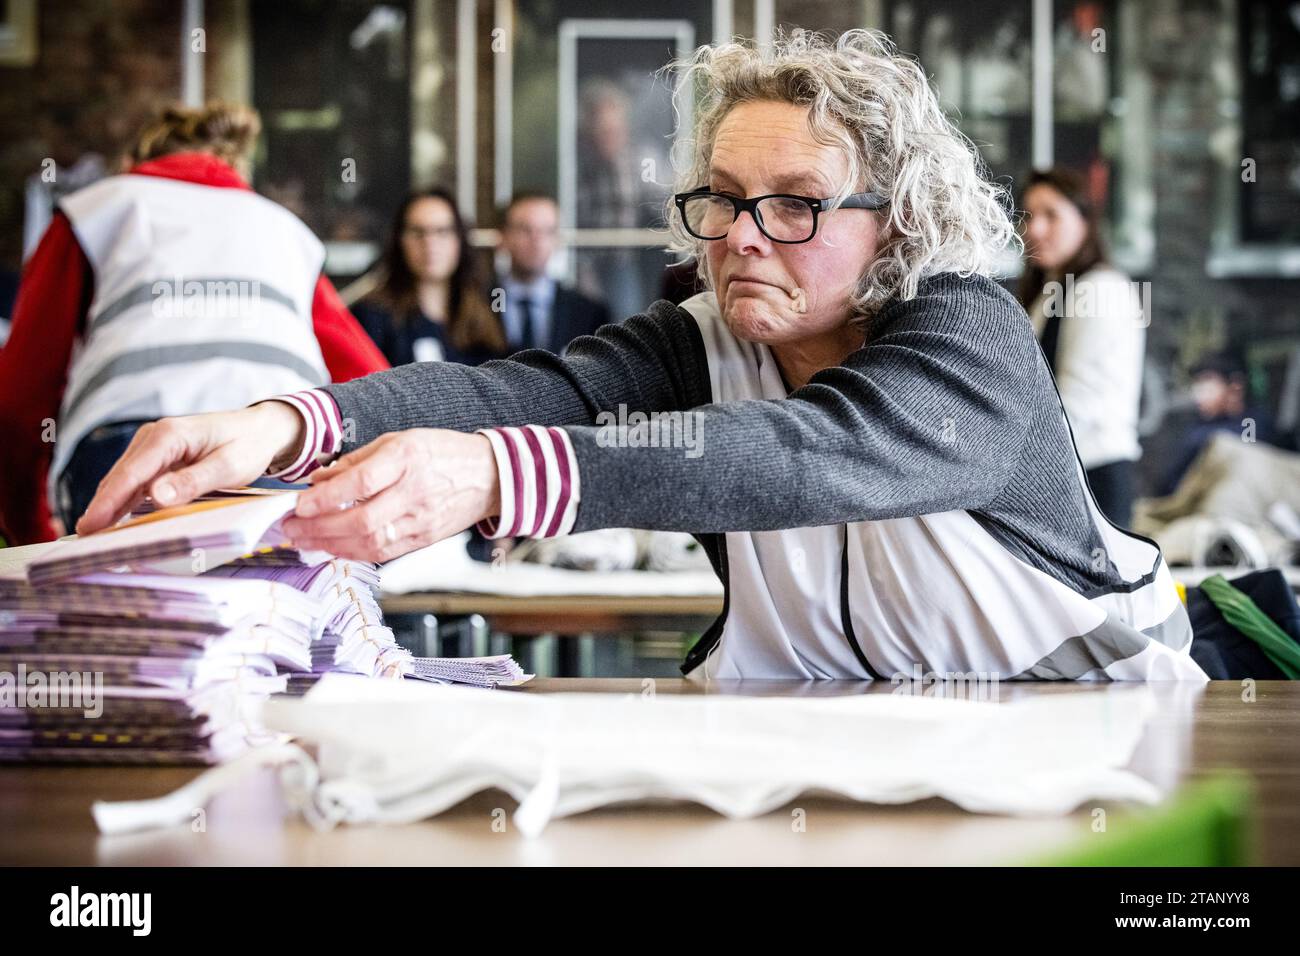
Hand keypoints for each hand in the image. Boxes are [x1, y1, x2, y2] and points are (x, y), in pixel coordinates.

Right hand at [75, 402, 304, 534]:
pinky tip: (115, 522)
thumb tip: (157, 496)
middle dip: (102, 507)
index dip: (109, 500)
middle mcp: (154, 436)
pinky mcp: (158, 458)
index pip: (131, 472)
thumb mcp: (229, 466)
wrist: (261, 429)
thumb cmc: (248, 445)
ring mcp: (153, 446)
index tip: (91, 525)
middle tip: (85, 540)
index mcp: (169, 435)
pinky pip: (137, 482)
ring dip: (110, 506)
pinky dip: (125, 501)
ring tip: (95, 537)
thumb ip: (194, 481)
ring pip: (126, 480)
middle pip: (122, 477)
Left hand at [281, 429, 500, 562]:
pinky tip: (332, 548)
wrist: (489, 476)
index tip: (299, 504)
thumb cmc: (442, 453)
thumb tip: (319, 479)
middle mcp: (414, 491)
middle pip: (361, 520)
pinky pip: (383, 552)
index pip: (361, 482)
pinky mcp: (424, 539)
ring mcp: (421, 520)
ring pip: (370, 542)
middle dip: (318, 528)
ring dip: (330, 545)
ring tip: (303, 541)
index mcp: (407, 458)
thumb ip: (357, 460)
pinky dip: (353, 553)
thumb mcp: (399, 440)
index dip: (326, 497)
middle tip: (290, 529)